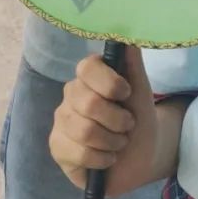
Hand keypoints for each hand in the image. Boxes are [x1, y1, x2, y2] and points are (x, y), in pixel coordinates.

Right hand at [49, 47, 158, 195]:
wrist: (140, 155)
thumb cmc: (139, 118)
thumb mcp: (141, 92)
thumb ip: (133, 64)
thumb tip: (127, 39)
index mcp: (90, 76)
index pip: (87, 68)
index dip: (110, 83)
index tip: (127, 94)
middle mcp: (71, 94)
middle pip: (89, 104)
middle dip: (118, 120)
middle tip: (128, 125)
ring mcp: (61, 121)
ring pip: (84, 131)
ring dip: (112, 141)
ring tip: (119, 142)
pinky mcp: (57, 148)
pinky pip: (78, 154)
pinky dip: (102, 159)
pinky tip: (107, 158)